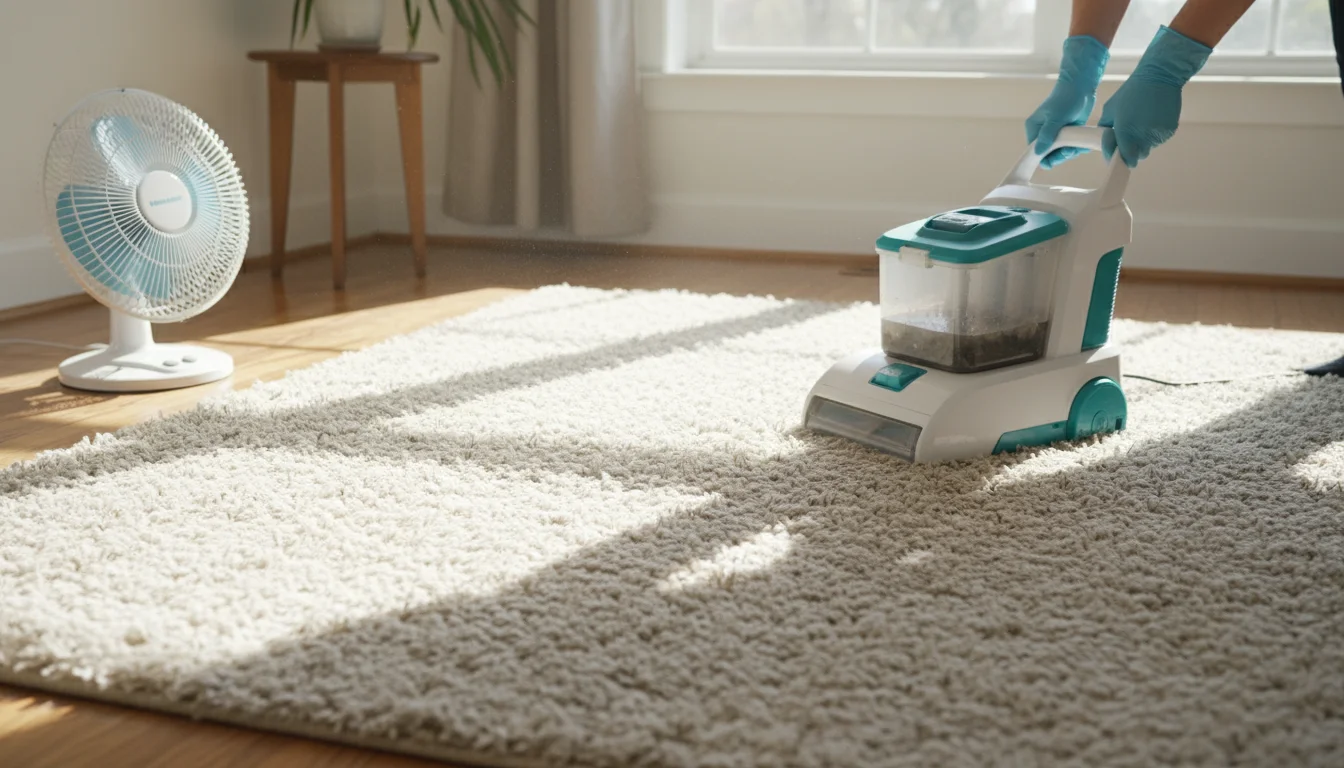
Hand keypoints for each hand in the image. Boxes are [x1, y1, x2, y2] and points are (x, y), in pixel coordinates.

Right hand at [1025, 35, 1108, 168]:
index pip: (1034, 150)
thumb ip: (1046, 136)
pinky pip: (1069, 146)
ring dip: (1069, 153)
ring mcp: (1055, 133)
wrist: (1081, 87)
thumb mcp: (1055, 119)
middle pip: (1047, 154)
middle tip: (1068, 152)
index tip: (1052, 162)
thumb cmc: (1065, 100)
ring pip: (1059, 151)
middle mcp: (1043, 132)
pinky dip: (1076, 148)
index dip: (1042, 158)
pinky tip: (1082, 147)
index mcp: (1034, 128)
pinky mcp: (1067, 133)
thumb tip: (1038, 153)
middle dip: (1058, 156)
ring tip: (1077, 148)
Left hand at [1099, 26, 1211, 167]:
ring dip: (1143, 141)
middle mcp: (1143, 136)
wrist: (1159, 76)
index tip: (1118, 156)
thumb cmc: (1130, 92)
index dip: (1121, 159)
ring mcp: (1159, 134)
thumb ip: (1105, 129)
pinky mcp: (1170, 130)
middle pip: (1138, 155)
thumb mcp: (1110, 109)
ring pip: (1149, 147)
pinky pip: (1159, 139)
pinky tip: (1152, 118)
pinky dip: (1154, 134)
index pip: (1126, 159)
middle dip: (1132, 150)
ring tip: (1142, 122)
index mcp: (1126, 132)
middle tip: (1129, 136)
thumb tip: (1107, 145)